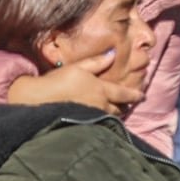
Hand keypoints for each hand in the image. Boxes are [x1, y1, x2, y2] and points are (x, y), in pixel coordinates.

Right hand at [6, 49, 142, 113]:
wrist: (38, 101)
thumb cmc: (56, 81)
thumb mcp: (76, 67)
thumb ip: (96, 62)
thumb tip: (113, 53)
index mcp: (100, 89)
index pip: (124, 94)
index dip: (134, 95)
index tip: (141, 96)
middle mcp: (100, 105)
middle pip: (119, 108)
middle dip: (124, 106)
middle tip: (128, 105)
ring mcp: (92, 118)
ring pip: (109, 117)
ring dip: (114, 114)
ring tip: (116, 113)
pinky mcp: (84, 126)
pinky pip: (99, 124)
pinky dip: (102, 122)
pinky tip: (100, 121)